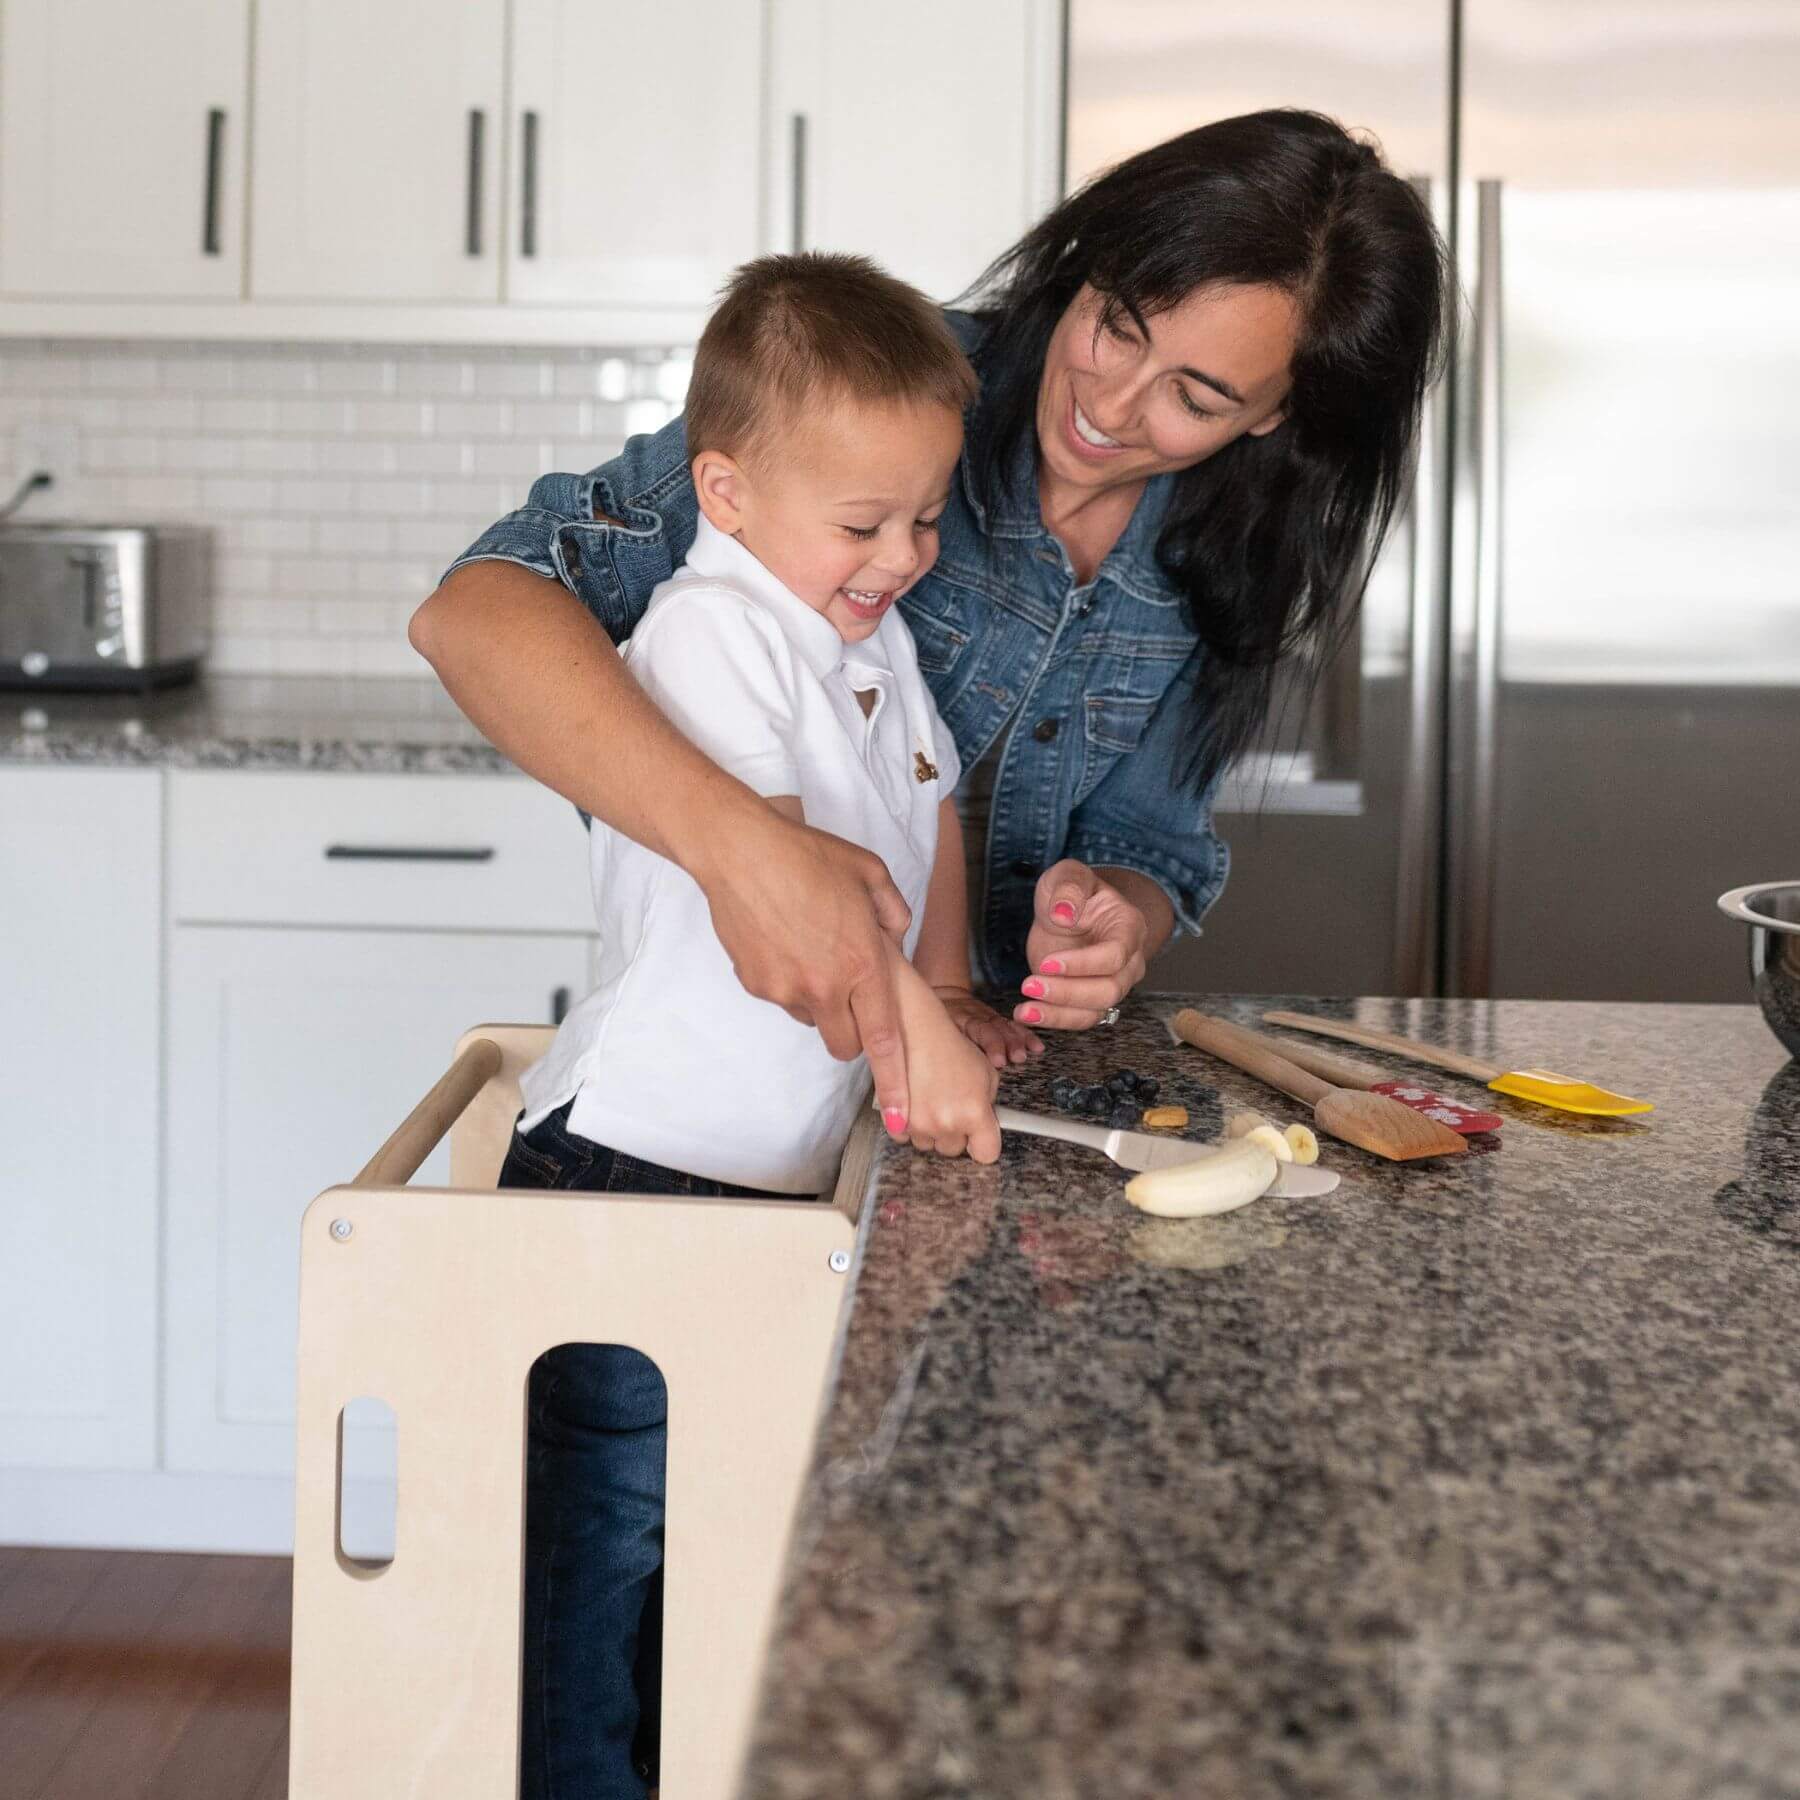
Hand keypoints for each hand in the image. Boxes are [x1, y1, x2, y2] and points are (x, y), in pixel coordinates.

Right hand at [697, 803, 914, 1135]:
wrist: (740, 851)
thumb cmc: (808, 856)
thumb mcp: (871, 874)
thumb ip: (893, 913)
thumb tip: (895, 937)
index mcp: (864, 964)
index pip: (885, 1039)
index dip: (894, 1082)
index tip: (899, 1117)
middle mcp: (826, 987)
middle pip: (846, 1045)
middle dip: (855, 1034)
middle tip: (852, 996)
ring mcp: (787, 990)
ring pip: (813, 1021)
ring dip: (821, 1002)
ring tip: (812, 950)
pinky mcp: (756, 985)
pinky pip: (782, 999)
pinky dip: (788, 982)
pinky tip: (783, 942)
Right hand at [893, 962, 1001, 1160]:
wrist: (913, 1031)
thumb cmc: (951, 1046)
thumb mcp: (987, 1072)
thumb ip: (989, 1104)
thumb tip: (987, 1120)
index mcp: (974, 1113)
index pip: (987, 1154)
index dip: (985, 1144)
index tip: (981, 1136)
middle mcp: (946, 1124)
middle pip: (955, 1150)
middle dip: (957, 1133)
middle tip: (954, 1107)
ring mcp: (919, 1125)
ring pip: (930, 1144)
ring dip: (933, 1130)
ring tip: (933, 1100)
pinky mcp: (895, 1122)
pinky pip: (907, 1137)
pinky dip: (911, 1125)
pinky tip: (915, 1102)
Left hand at [933, 986, 1043, 1068]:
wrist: (939, 994)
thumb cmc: (930, 1021)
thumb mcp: (927, 1031)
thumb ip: (935, 1050)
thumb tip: (937, 1078)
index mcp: (957, 1019)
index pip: (976, 1030)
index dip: (990, 1045)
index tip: (997, 1061)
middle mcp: (974, 1015)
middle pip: (993, 1028)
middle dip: (1006, 1043)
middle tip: (1016, 1058)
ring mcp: (987, 1015)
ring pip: (1004, 1025)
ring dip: (1018, 1040)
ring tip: (1027, 1054)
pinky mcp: (996, 1018)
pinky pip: (1013, 1025)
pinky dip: (1025, 1035)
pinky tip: (1037, 1047)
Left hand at [1016, 859, 1149, 1030]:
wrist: (1065, 912)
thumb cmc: (1070, 892)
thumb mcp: (1066, 875)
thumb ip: (1068, 887)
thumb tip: (1063, 914)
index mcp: (1129, 928)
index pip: (1115, 955)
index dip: (1082, 964)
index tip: (1047, 963)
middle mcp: (1129, 961)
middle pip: (1109, 990)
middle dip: (1068, 992)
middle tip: (1030, 984)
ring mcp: (1113, 983)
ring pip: (1096, 1011)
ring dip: (1059, 1014)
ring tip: (1024, 1010)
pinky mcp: (1091, 999)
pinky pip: (1080, 1019)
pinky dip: (1054, 1021)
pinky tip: (1026, 1015)